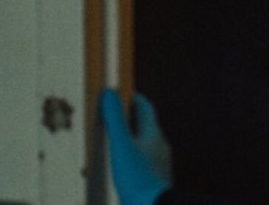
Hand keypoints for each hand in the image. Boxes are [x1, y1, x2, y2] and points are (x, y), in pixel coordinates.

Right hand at [100, 89, 171, 204]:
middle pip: (144, 124)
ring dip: (129, 136)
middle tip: (111, 113)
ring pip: (143, 142)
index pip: (145, 107)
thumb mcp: (121, 145)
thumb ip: (115, 119)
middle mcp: (159, 145)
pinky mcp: (154, 177)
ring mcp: (158, 161)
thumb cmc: (136, 176)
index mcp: (153, 133)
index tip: (119, 91)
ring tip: (112, 138)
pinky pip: (142, 159)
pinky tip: (121, 164)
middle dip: (129, 116)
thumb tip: (109, 92)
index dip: (133, 97)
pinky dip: (130, 154)